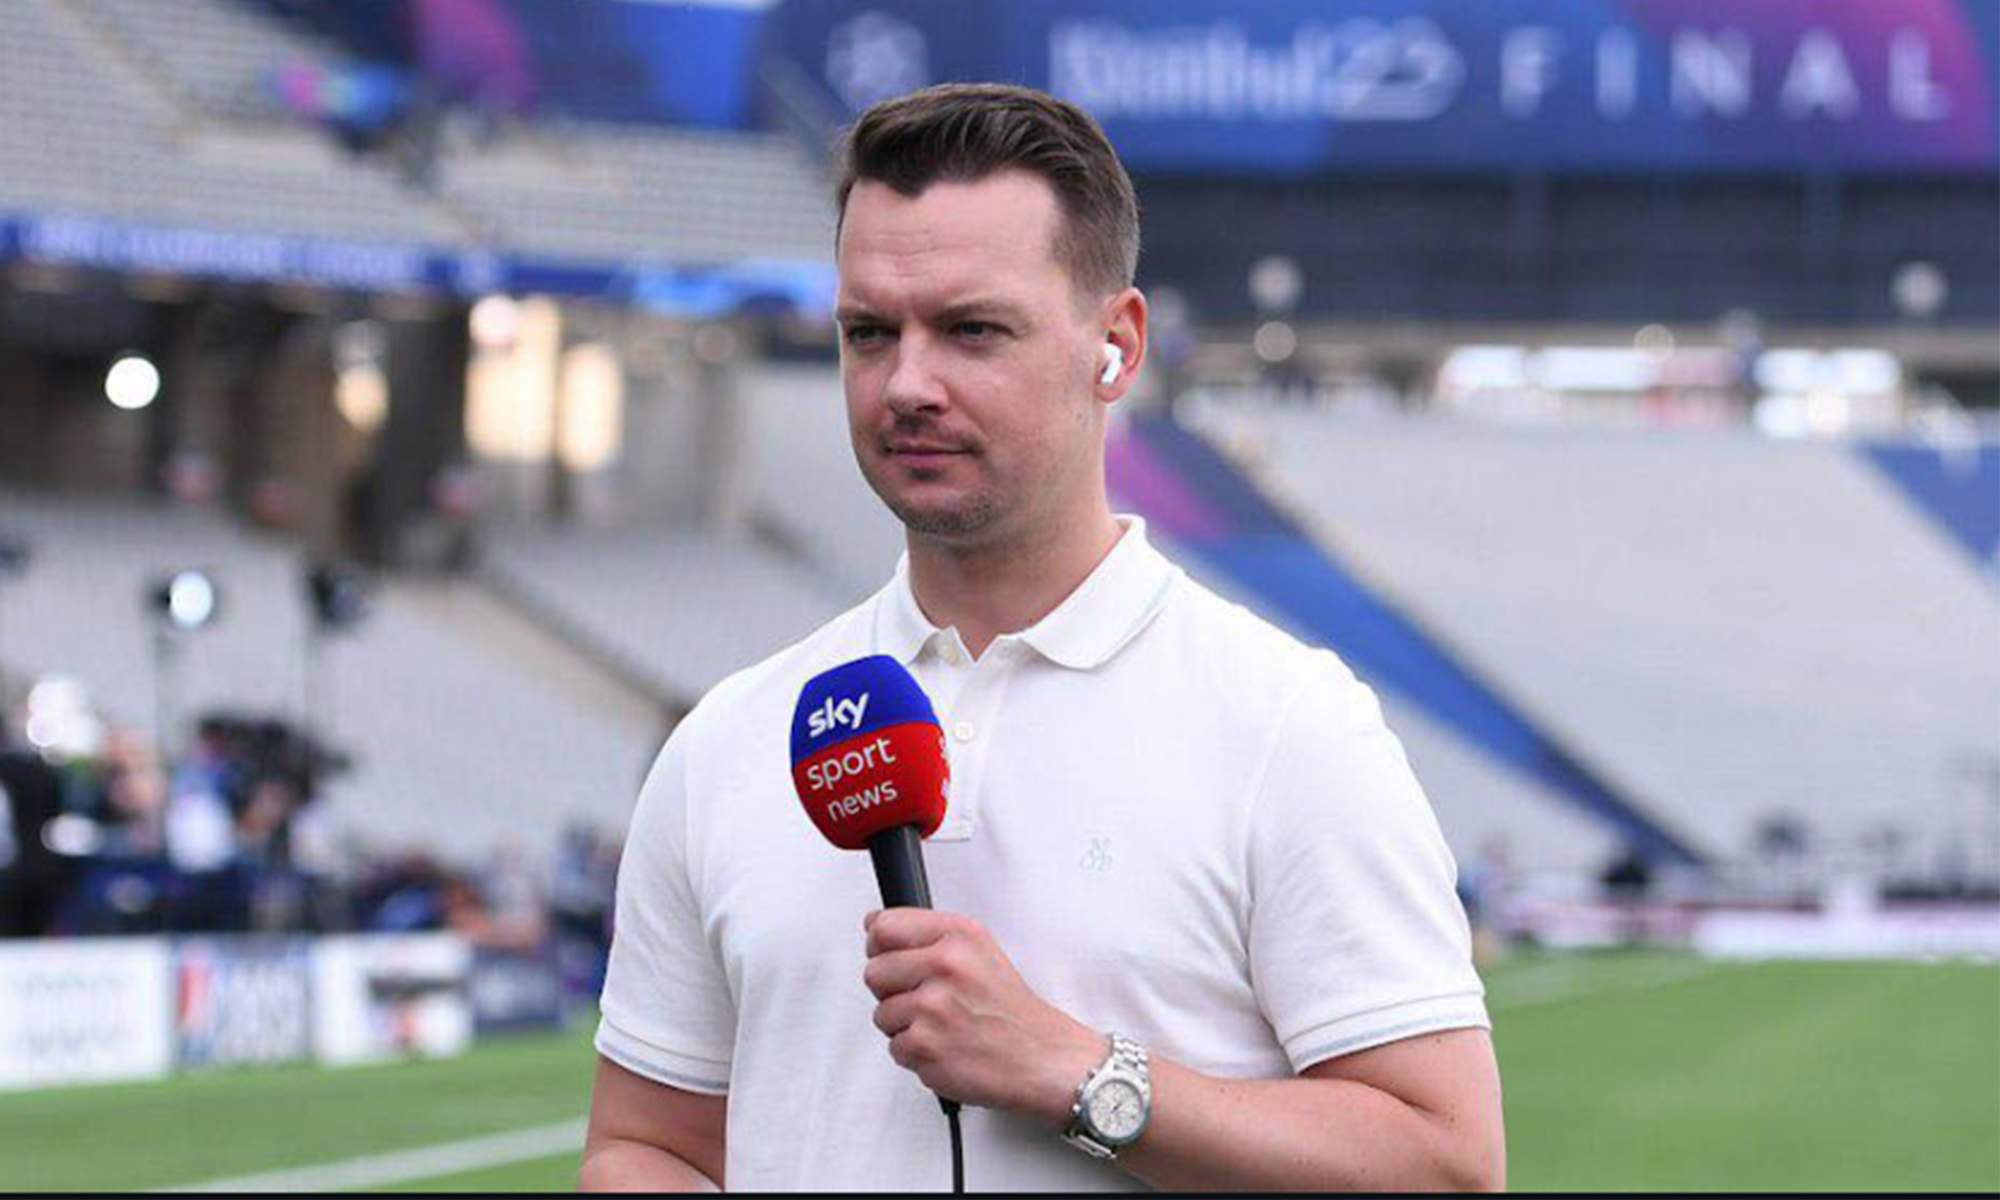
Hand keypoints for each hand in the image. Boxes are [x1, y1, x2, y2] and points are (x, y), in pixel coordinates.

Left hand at [863, 908, 1103, 1123]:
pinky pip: (894, 1048)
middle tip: (928, 1001)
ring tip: (943, 1026)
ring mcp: (933, 1006)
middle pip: (874, 972)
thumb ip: (927, 935)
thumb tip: (874, 924)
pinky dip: (916, 1054)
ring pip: (882, 1014)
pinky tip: (946, 1046)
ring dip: (906, 1027)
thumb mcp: (980, 951)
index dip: (880, 947)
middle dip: (893, 991)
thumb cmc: (1011, 1011)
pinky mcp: (925, 1045)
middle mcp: (945, 965)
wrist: (1042, 1058)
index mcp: (958, 935)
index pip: (884, 926)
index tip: (892, 958)